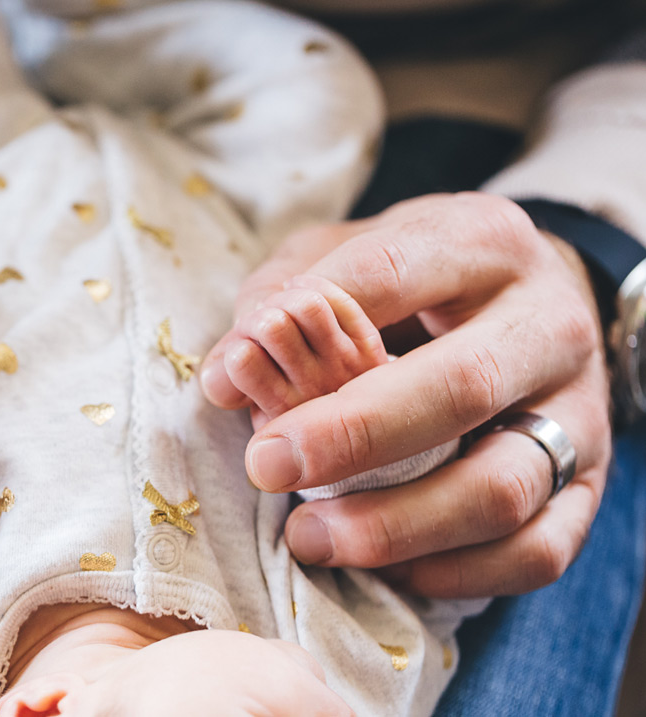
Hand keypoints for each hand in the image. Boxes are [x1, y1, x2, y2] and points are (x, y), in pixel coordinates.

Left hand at [202, 193, 609, 597]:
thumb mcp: (349, 253)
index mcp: (479, 243)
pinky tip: (394, 571)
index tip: (236, 388)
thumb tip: (226, 378)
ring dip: (398, 526)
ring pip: (503, 484)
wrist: (541, 300)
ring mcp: (577, 408)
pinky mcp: (590, 483)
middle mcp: (544, 323)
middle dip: (353, 436)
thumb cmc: (420, 282)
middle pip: (460, 386)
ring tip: (311, 537)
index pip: (390, 274)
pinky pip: (538, 548)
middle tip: (268, 467)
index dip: (306, 328)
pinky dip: (460, 572)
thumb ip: (281, 296)